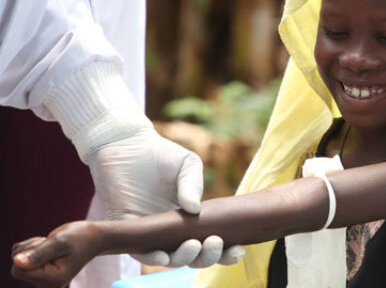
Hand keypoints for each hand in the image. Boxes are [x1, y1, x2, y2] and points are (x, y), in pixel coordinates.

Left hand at [11, 222, 101, 287]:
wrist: (93, 238)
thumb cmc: (80, 238)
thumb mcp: (60, 242)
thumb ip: (39, 253)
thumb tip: (16, 261)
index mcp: (52, 280)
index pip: (18, 270)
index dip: (28, 253)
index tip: (45, 245)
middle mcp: (46, 284)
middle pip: (17, 266)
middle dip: (30, 249)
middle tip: (50, 243)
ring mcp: (43, 279)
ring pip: (18, 260)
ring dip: (32, 247)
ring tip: (51, 244)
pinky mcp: (40, 271)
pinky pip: (21, 258)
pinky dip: (31, 247)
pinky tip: (47, 246)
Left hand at [87, 128, 243, 266]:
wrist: (128, 145)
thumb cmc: (161, 155)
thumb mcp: (187, 165)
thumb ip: (193, 185)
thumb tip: (195, 210)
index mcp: (194, 219)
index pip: (212, 243)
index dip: (226, 253)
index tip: (237, 249)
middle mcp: (175, 231)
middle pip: (195, 257)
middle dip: (207, 257)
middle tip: (213, 242)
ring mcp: (153, 233)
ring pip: (171, 259)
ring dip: (184, 258)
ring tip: (192, 246)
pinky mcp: (130, 230)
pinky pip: (141, 253)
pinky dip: (152, 257)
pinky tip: (162, 254)